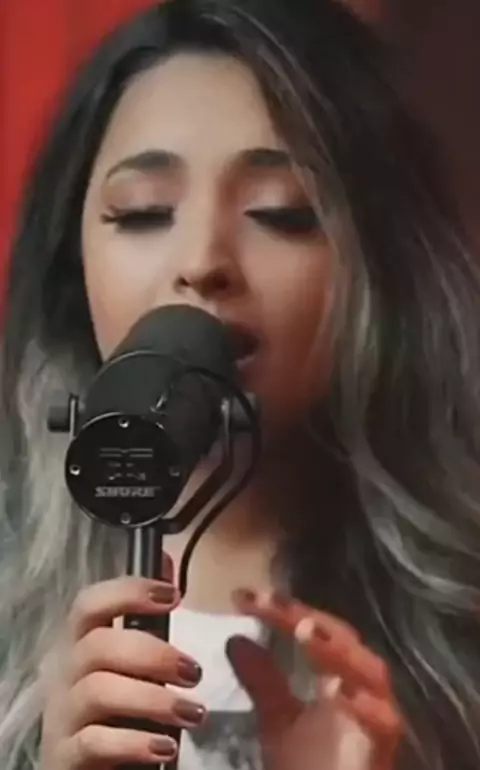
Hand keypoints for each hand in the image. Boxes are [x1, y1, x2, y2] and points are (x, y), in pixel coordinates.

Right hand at [40, 572, 205, 769]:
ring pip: (98, 691)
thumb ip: (148, 616)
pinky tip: (165, 746)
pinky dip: (134, 743)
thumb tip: (169, 561)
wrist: (90, 769)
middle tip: (194, 672)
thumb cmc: (115, 710)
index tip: (174, 595)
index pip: (89, 603)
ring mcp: (60, 716)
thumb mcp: (133, 662)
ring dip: (153, 699)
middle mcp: (64, 673)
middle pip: (98, 645)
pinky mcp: (64, 757)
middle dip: (153, 654)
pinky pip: (95, 742)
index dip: (129, 592)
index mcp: (80, 644)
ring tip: (193, 714)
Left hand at [228, 590, 402, 769]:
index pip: (314, 628)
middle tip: (273, 604)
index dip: (282, 610)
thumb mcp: (277, 719)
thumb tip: (235, 640)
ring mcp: (379, 712)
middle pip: (343, 639)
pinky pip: (384, 720)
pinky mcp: (385, 743)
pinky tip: (338, 691)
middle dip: (308, 619)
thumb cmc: (311, 765)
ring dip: (336, 650)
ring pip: (369, 670)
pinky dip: (364, 705)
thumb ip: (262, 680)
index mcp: (338, 673)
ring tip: (304, 631)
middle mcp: (362, 685)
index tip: (244, 598)